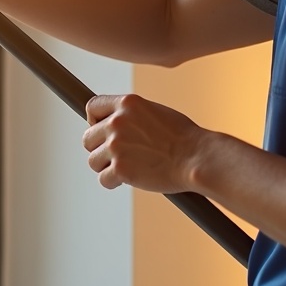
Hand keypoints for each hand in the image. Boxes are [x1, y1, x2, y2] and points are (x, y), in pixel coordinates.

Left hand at [82, 94, 204, 193]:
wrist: (198, 157)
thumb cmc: (183, 137)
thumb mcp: (153, 111)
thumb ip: (129, 115)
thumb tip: (109, 122)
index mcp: (127, 103)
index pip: (92, 107)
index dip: (94, 121)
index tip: (103, 132)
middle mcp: (117, 122)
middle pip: (87, 138)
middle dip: (100, 148)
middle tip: (119, 155)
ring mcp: (117, 146)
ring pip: (93, 161)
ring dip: (106, 167)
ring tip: (128, 167)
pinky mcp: (120, 169)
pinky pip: (103, 179)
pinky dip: (114, 182)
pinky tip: (129, 180)